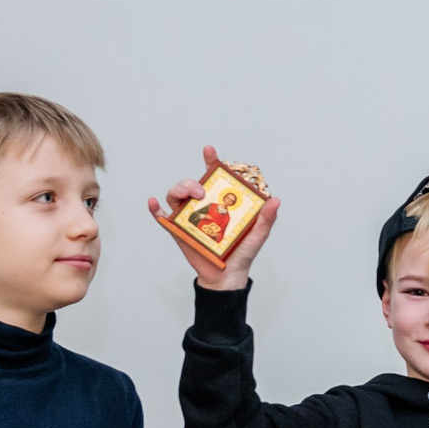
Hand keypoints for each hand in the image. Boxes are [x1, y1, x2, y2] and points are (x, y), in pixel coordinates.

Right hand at [146, 145, 279, 291]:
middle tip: (201, 192)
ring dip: (178, 190)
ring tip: (188, 197)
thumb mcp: (258, 234)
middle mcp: (203, 205)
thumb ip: (266, 218)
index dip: (211, 161)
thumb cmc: (242, 253)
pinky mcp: (177, 231)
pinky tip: (153, 203)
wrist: (227, 276)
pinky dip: (155, 209)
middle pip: (191, 185)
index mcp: (221, 201)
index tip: (209, 150)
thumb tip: (275, 200)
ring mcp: (189, 217)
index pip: (215, 177)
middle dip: (192, 182)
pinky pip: (161, 217)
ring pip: (175, 196)